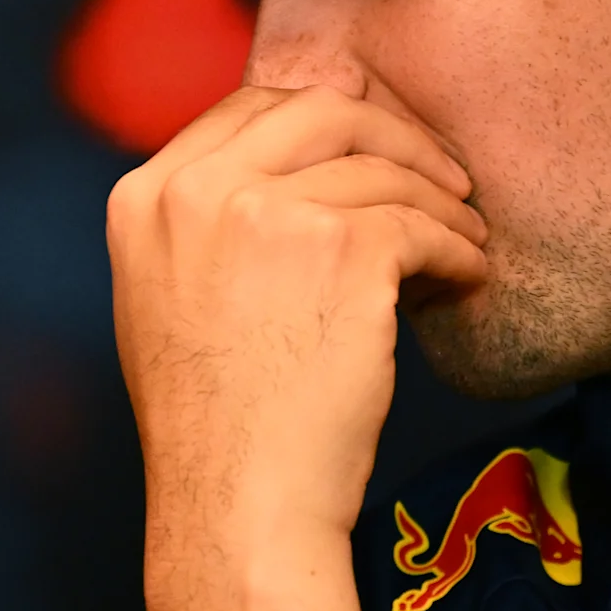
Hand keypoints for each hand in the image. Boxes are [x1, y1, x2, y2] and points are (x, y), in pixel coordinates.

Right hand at [106, 83, 486, 610]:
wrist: (238, 502)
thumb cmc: (213, 423)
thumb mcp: (165, 298)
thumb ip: (204, 224)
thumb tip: (287, 170)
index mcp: (145, 197)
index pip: (248, 107)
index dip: (323, 121)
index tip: (369, 150)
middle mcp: (197, 190)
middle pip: (322, 111)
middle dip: (393, 138)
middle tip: (440, 179)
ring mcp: (267, 213)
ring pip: (383, 171)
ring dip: (438, 204)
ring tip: (463, 240)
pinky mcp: (342, 249)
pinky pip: (421, 225)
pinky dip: (456, 250)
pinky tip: (465, 277)